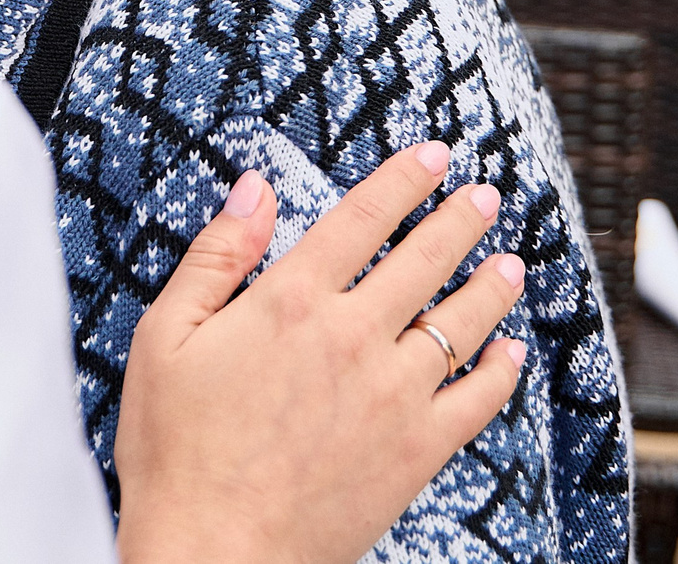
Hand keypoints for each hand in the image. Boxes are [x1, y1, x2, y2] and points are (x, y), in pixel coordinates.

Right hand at [113, 145, 525, 563]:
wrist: (215, 554)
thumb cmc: (177, 450)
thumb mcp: (165, 336)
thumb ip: (216, 256)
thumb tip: (254, 188)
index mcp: (290, 301)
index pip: (361, 219)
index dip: (403, 179)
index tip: (433, 154)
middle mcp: (353, 337)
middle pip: (424, 259)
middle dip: (460, 219)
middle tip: (484, 195)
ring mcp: (393, 396)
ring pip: (461, 322)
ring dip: (491, 285)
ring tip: (511, 261)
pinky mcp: (416, 452)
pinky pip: (476, 400)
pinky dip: (500, 371)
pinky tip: (510, 352)